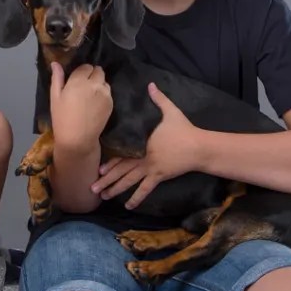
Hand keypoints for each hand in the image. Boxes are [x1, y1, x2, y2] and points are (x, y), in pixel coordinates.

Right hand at [50, 62, 112, 150]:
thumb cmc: (62, 118)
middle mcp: (94, 84)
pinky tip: (95, 105)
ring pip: (104, 81)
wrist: (78, 139)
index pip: (85, 67)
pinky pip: (108, 92)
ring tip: (90, 97)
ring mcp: (105, 94)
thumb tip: (55, 63)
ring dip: (99, 84)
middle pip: (98, 71)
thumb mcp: (55, 97)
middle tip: (84, 87)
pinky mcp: (111, 103)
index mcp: (79, 81)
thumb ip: (57, 78)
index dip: (81, 73)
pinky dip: (103, 94)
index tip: (76, 81)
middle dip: (92, 75)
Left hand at [92, 82, 197, 208]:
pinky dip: (136, 198)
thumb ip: (158, 99)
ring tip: (103, 197)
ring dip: (116, 190)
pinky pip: (146, 190)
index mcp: (142, 143)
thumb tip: (150, 84)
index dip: (109, 162)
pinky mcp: (159, 177)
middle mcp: (143, 158)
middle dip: (106, 180)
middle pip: (121, 171)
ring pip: (129, 182)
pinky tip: (128, 206)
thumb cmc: (184, 129)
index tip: (97, 168)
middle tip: (92, 188)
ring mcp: (151, 169)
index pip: (122, 154)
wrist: (199, 146)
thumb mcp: (171, 111)